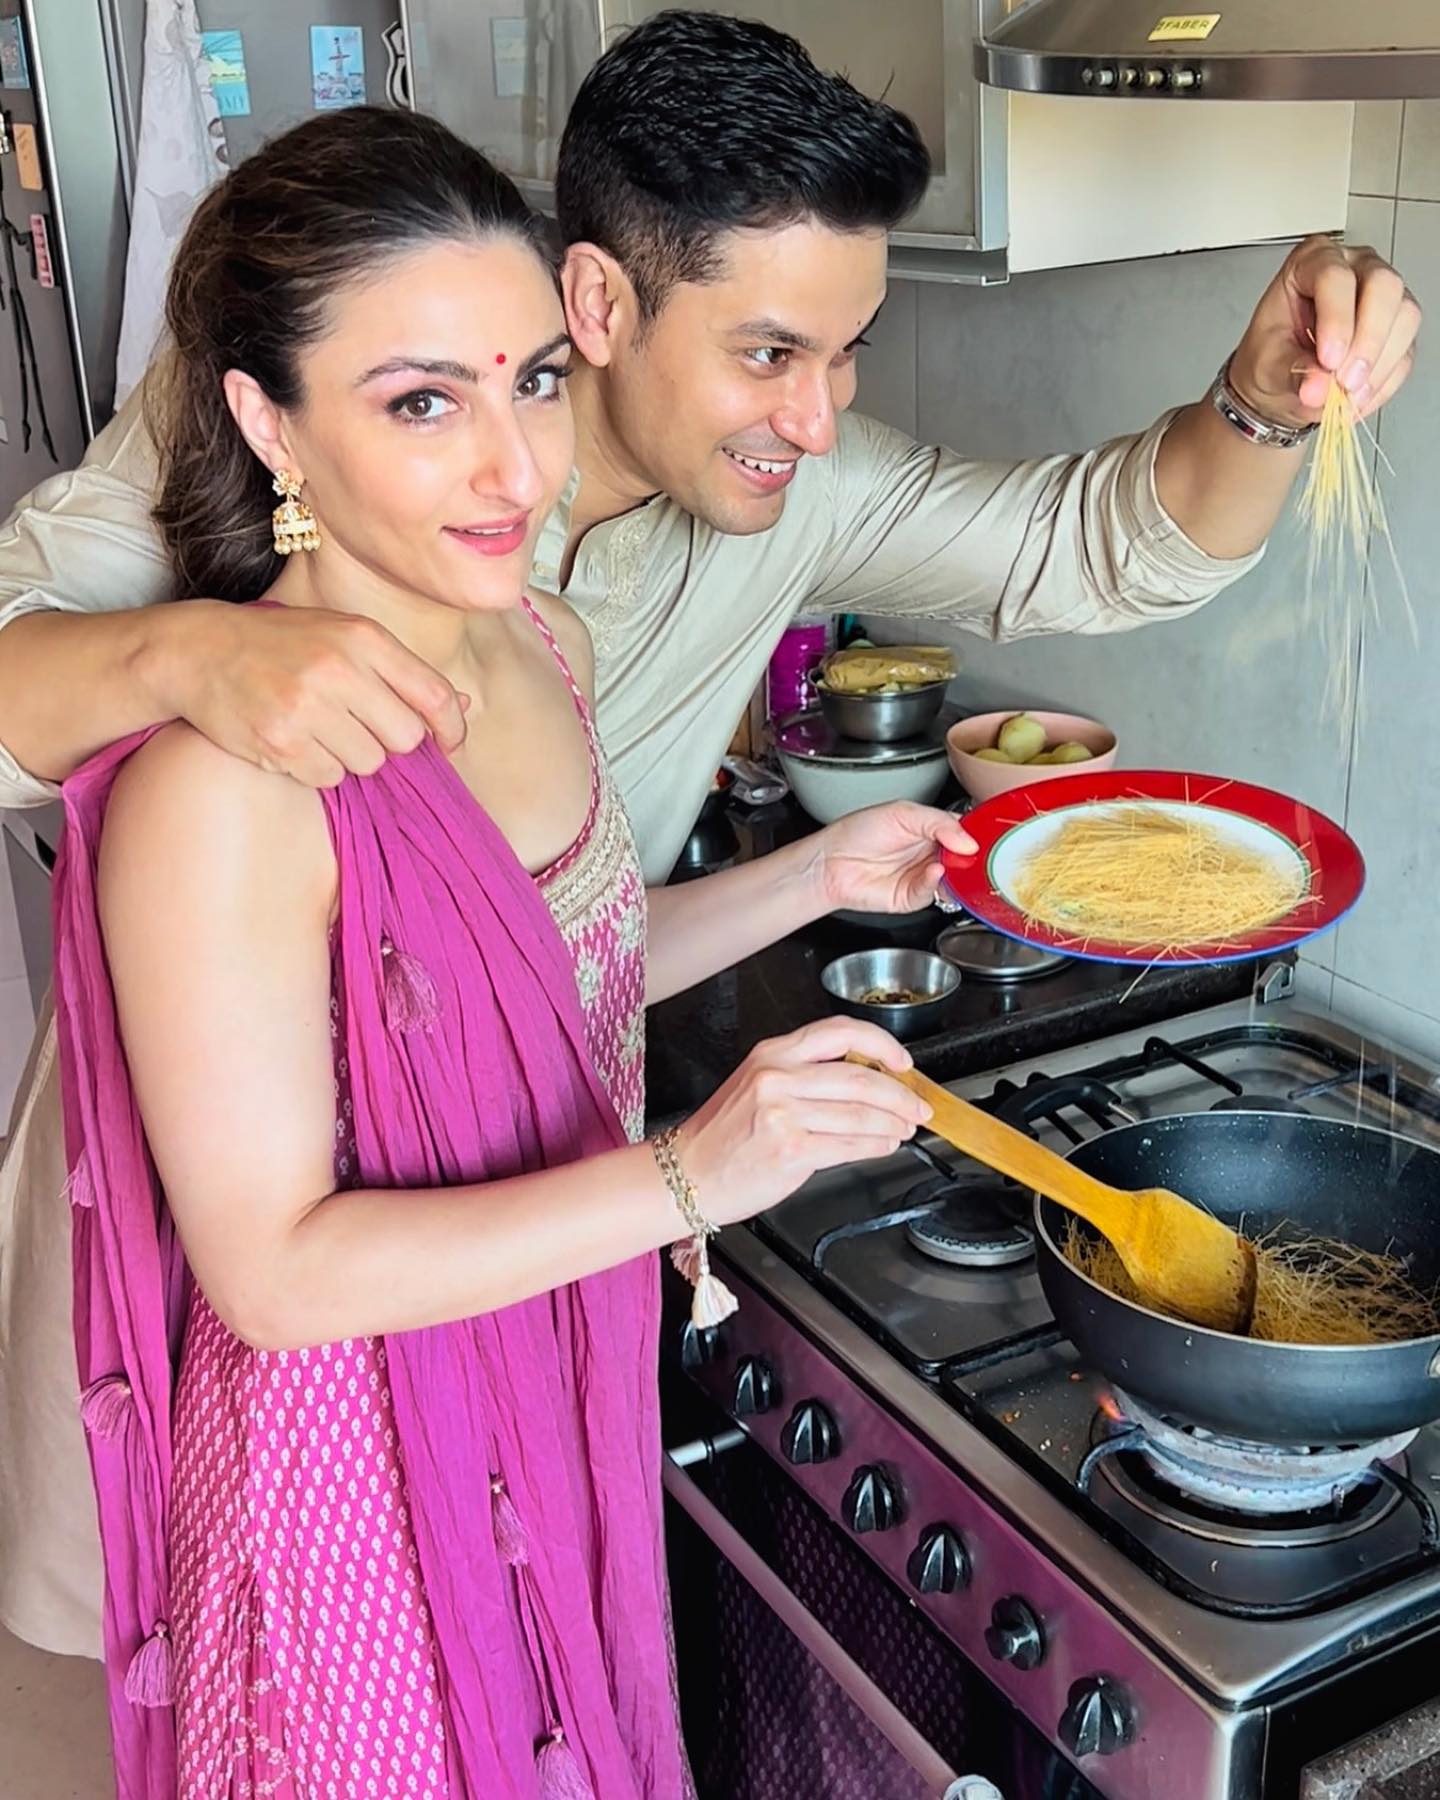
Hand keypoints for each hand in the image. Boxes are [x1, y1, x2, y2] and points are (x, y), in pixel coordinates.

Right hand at [158, 600, 467, 786]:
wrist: (198, 651)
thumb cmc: (280, 645)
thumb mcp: (343, 637)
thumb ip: (400, 672)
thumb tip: (462, 708)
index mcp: (363, 638)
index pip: (435, 695)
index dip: (451, 729)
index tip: (448, 744)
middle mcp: (339, 669)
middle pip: (405, 738)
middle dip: (390, 742)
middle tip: (358, 727)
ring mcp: (308, 707)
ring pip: (368, 763)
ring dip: (351, 756)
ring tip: (320, 729)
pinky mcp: (281, 741)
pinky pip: (328, 778)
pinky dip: (317, 769)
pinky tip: (295, 741)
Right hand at [678, 1018, 932, 1222]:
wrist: (687, 1173)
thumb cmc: (723, 1135)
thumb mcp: (757, 1085)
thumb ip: (805, 1075)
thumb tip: (866, 1082)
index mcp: (773, 1053)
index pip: (840, 1032)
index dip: (881, 1044)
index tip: (902, 1061)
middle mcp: (778, 1077)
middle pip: (861, 1077)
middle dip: (901, 1095)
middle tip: (918, 1106)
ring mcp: (783, 1114)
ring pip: (861, 1113)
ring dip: (893, 1123)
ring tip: (903, 1129)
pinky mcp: (790, 1150)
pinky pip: (850, 1144)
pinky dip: (876, 1146)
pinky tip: (883, 1146)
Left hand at [810, 801, 976, 915]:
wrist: (831, 861)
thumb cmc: (858, 832)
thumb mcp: (902, 813)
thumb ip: (938, 823)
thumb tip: (967, 840)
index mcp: (931, 830)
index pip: (964, 832)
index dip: (975, 835)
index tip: (984, 836)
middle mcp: (930, 854)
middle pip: (964, 859)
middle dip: (971, 858)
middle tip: (975, 853)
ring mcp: (923, 877)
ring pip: (954, 880)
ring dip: (957, 873)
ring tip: (954, 863)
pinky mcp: (913, 897)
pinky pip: (932, 892)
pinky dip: (935, 883)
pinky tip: (933, 870)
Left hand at [1228, 236, 1420, 427]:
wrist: (1280, 382)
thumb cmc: (1269, 358)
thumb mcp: (1267, 365)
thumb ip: (1293, 372)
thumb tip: (1319, 386)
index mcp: (1311, 263)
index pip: (1335, 276)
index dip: (1337, 320)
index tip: (1327, 360)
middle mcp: (1354, 268)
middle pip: (1384, 286)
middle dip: (1367, 340)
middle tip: (1344, 381)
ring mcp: (1382, 295)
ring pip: (1405, 316)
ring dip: (1378, 364)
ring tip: (1345, 394)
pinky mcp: (1398, 327)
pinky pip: (1406, 350)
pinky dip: (1383, 380)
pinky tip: (1356, 397)